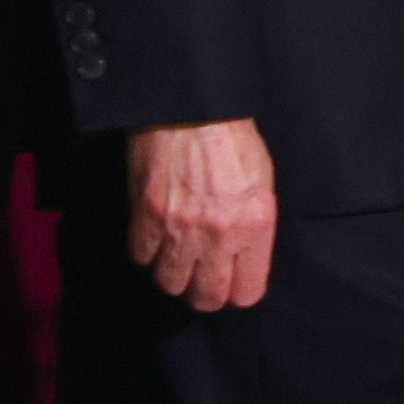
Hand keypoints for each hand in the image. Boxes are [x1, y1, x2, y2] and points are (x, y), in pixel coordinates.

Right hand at [126, 117, 279, 311]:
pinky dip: (147, 251)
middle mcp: (220, 233)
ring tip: (177, 252)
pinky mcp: (148, 216)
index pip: (246, 293)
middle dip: (202, 292)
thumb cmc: (233, 138)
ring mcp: (182, 228)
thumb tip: (242, 260)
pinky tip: (155, 233)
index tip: (229, 282)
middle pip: (206, 298)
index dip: (235, 292)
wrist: (193, 105)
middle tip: (200, 274)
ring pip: (170, 284)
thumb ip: (253, 227)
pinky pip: (141, 258)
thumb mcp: (262, 182)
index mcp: (256, 224)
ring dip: (172, 272)